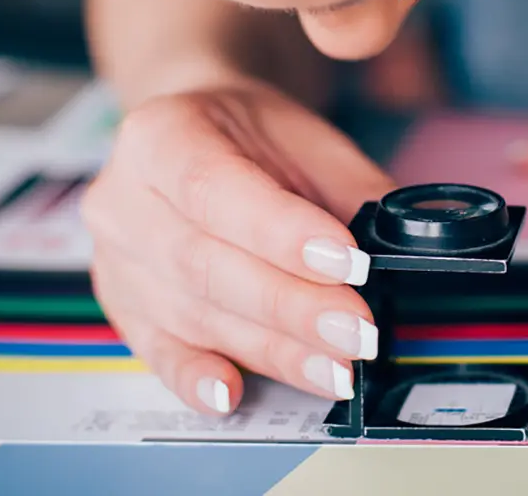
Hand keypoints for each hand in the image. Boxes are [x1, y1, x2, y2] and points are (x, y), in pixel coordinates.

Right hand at [80, 80, 394, 414]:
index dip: (282, 232)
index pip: (216, 188)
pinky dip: (198, 377)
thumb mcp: (308, 140)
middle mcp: (123, 197)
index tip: (348, 261)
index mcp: (161, 134)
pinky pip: (158, 352)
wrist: (192, 139)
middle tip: (357, 331)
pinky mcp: (125, 308)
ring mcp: (117, 258)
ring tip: (336, 368)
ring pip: (195, 314)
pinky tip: (234, 394)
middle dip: (292, 305)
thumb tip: (410, 248)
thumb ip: (355, 190)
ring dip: (272, 349)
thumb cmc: (250, 138)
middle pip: (205, 263)